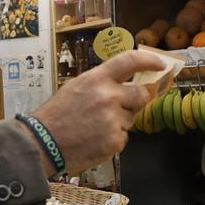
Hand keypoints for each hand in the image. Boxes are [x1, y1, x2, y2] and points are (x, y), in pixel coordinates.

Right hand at [28, 50, 159, 173]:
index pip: (131, 61)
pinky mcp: (115, 141)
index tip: (161, 64)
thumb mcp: (77, 87)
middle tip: (122, 107)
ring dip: (120, 122)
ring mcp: (113, 120)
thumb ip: (102, 84)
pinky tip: (94, 140)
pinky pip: (123, 137)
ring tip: (95, 127)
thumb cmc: (57, 115)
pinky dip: (112, 140)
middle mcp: (109, 97)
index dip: (150, 60)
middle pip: (142, 94)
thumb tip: (127, 84)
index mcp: (97, 79)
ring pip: (131, 118)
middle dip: (137, 100)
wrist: (43, 143)